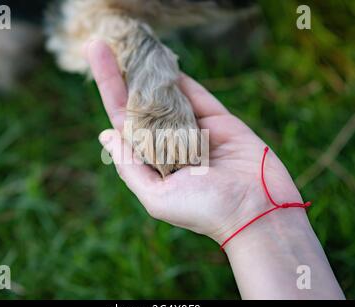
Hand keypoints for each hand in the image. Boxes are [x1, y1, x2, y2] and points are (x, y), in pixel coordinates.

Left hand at [85, 40, 303, 243]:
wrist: (258, 211)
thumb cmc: (204, 210)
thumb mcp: (156, 196)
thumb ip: (130, 166)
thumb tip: (105, 134)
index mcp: (153, 162)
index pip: (124, 121)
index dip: (109, 90)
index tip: (96, 59)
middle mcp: (170, 144)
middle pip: (141, 104)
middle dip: (122, 76)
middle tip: (101, 46)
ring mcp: (195, 130)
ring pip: (168, 95)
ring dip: (149, 72)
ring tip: (129, 46)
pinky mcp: (219, 121)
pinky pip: (197, 95)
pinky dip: (181, 79)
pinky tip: (162, 60)